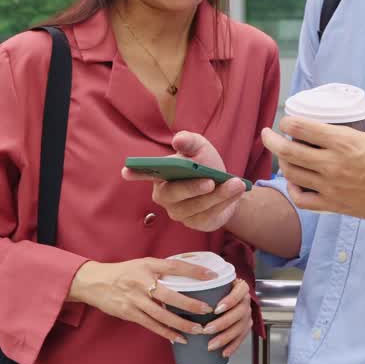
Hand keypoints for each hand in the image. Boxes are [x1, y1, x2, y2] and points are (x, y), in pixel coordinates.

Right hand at [69, 257, 216, 342]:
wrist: (95, 282)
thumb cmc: (124, 272)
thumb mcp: (143, 263)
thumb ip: (162, 269)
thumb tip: (188, 273)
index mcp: (148, 265)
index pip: (175, 266)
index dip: (194, 271)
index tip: (211, 276)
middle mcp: (142, 282)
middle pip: (170, 295)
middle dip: (190, 304)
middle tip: (208, 310)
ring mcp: (135, 299)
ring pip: (162, 315)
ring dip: (181, 324)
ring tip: (197, 329)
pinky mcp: (129, 313)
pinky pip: (151, 325)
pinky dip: (166, 332)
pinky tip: (179, 338)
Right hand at [121, 131, 247, 231]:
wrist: (226, 185)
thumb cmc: (205, 164)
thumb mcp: (200, 148)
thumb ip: (190, 142)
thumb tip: (179, 140)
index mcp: (161, 176)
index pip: (144, 174)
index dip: (136, 173)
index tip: (127, 170)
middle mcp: (165, 197)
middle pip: (174, 195)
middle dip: (193, 188)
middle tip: (210, 181)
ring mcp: (179, 213)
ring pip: (196, 207)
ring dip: (218, 195)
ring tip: (235, 183)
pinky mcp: (196, 224)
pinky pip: (209, 215)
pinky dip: (225, 202)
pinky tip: (237, 191)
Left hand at [204, 278, 253, 357]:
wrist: (229, 293)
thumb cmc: (218, 288)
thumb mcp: (213, 283)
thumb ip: (203, 286)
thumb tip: (181, 294)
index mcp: (240, 287)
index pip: (239, 293)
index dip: (229, 301)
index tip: (216, 309)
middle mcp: (246, 301)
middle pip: (239, 313)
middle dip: (223, 323)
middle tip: (207, 330)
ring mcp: (247, 314)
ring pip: (240, 327)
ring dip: (225, 337)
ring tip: (211, 345)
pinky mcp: (246, 326)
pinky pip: (241, 337)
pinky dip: (233, 346)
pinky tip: (223, 352)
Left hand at [261, 108, 364, 220]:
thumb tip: (359, 103)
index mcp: (345, 142)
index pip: (302, 129)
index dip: (287, 122)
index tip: (285, 120)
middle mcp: (333, 165)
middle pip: (288, 152)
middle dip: (271, 140)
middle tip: (268, 134)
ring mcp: (332, 187)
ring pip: (291, 174)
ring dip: (281, 162)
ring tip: (281, 155)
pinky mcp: (335, 205)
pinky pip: (302, 199)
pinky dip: (293, 189)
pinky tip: (294, 182)